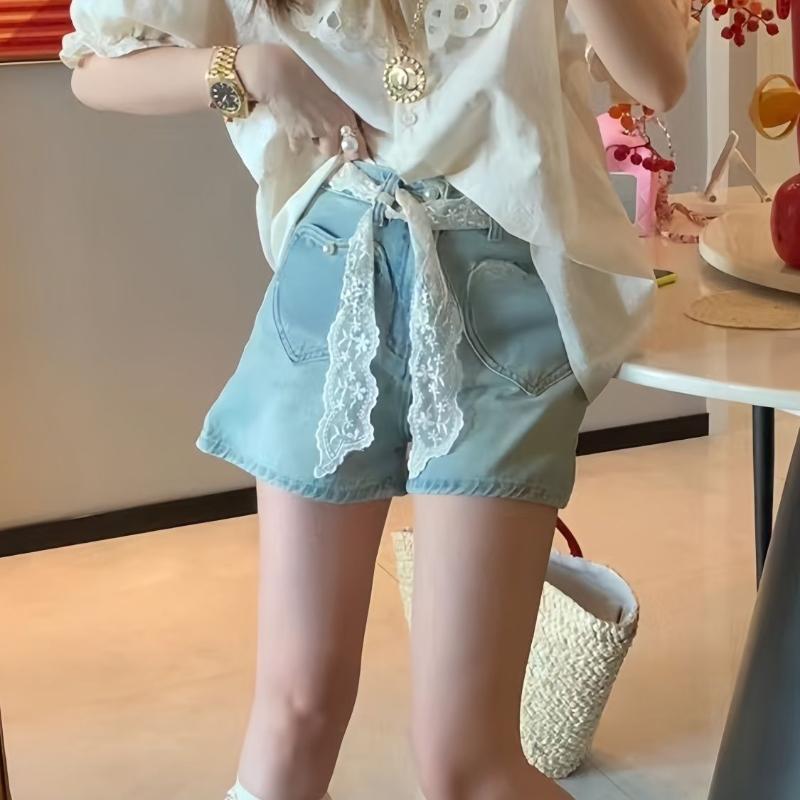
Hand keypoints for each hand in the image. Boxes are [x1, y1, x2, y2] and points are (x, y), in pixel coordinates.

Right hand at [236, 43, 369, 159]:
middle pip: (342, 148)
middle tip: (331, 136)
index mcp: (345, 110)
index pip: (360, 138)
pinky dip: (297, 143)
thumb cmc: (304, 63)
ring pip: (324, 149)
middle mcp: (333, 125)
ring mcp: (315, 132)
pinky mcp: (296, 136)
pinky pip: (299, 148)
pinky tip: (294, 132)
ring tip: (313, 133)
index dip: (360, 148)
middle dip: (338, 145)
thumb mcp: (333, 74)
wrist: (276, 71)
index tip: (361, 153)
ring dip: (320, 144)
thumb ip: (342, 90)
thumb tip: (349, 94)